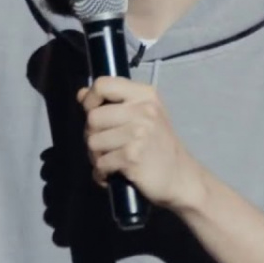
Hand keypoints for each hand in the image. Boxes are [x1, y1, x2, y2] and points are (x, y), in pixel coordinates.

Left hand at [78, 77, 207, 211]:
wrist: (182, 178)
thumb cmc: (159, 146)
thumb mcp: (143, 115)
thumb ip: (113, 103)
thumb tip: (81, 94)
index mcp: (145, 95)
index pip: (103, 84)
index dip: (90, 99)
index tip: (93, 112)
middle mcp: (143, 110)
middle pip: (93, 117)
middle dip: (92, 135)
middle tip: (106, 146)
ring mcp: (138, 133)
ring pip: (93, 142)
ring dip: (96, 156)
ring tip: (111, 161)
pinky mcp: (132, 157)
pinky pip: (100, 163)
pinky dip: (102, 173)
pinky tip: (114, 174)